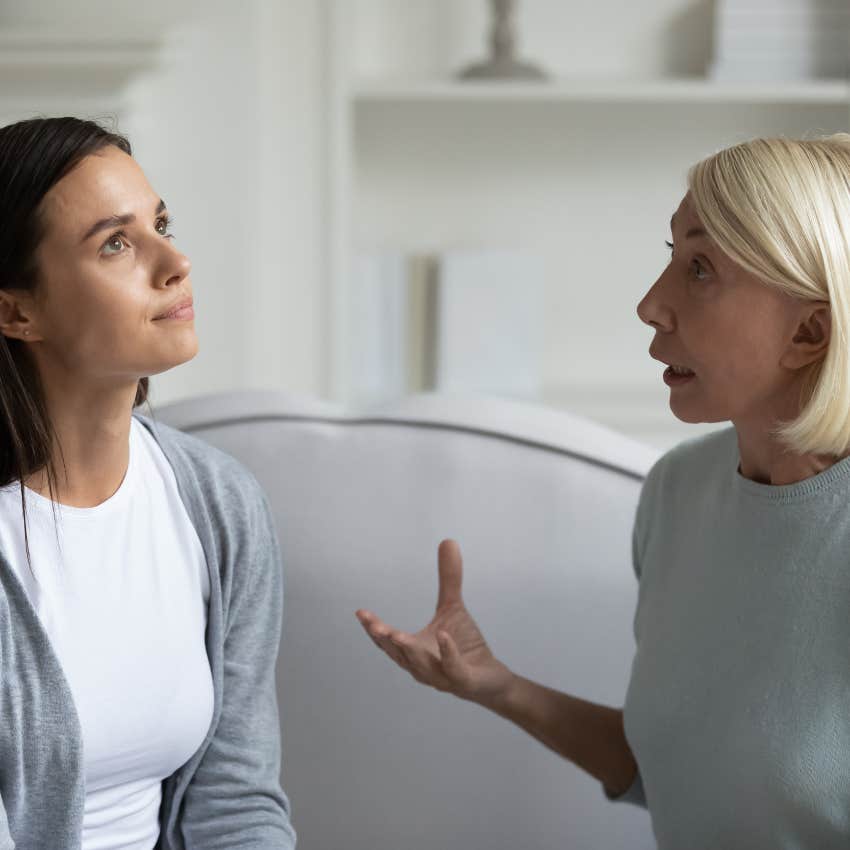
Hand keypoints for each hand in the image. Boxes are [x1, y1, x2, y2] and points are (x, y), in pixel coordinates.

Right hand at [355, 539, 513, 704]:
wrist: (491, 678)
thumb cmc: (464, 645)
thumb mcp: (453, 607)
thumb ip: (448, 578)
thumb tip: (448, 540)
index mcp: (413, 650)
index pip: (388, 641)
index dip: (373, 628)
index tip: (360, 612)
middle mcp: (421, 666)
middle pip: (398, 654)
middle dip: (384, 639)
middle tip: (372, 625)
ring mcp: (441, 676)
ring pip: (420, 665)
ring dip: (409, 650)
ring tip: (397, 634)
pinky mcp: (463, 680)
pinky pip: (452, 667)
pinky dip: (447, 652)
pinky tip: (443, 634)